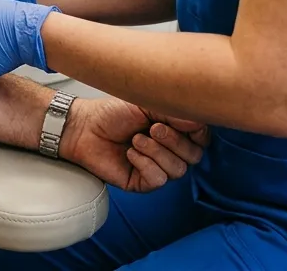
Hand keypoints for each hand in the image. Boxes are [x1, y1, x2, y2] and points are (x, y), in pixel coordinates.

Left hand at [62, 98, 210, 192]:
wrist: (84, 126)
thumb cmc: (113, 112)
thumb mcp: (148, 103)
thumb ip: (176, 112)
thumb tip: (200, 121)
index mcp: (174, 131)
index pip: (202, 139)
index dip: (196, 133)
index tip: (179, 121)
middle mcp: (168, 151)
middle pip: (193, 156)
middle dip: (174, 141)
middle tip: (152, 128)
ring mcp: (156, 167)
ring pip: (178, 170)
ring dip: (156, 152)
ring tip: (136, 139)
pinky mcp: (142, 182)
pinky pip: (158, 179)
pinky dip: (145, 164)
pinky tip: (130, 153)